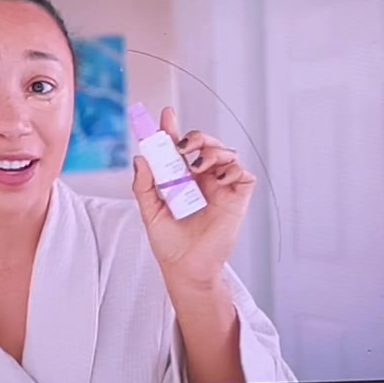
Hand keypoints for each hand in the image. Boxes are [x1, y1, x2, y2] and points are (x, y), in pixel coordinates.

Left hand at [132, 107, 256, 288]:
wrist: (186, 268)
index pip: (179, 147)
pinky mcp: (237, 198)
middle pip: (205, 143)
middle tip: (183, 145)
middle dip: (196, 137)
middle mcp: (203, 178)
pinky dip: (233, 170)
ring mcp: (221, 187)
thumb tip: (140, 158)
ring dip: (212, 151)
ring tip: (198, 166)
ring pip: (226, 153)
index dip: (173, 129)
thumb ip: (144, 185)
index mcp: (182, 178)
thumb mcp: (150, 211)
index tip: (165, 115)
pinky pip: (242, 173)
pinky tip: (219, 180)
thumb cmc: (170, 243)